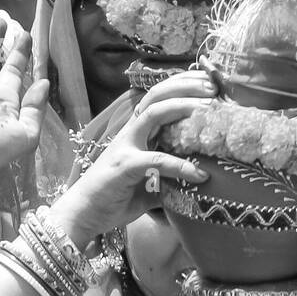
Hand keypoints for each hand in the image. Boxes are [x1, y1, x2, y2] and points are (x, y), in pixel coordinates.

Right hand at [50, 71, 216, 245]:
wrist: (83, 213)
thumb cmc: (115, 196)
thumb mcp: (150, 183)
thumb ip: (171, 176)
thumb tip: (202, 179)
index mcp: (137, 131)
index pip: (159, 96)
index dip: (183, 84)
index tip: (209, 82)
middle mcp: (131, 132)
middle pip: (157, 94)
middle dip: (186, 85)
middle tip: (213, 86)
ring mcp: (126, 146)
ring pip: (154, 113)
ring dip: (183, 106)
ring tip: (209, 108)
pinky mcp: (125, 166)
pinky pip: (156, 160)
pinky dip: (180, 165)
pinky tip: (200, 174)